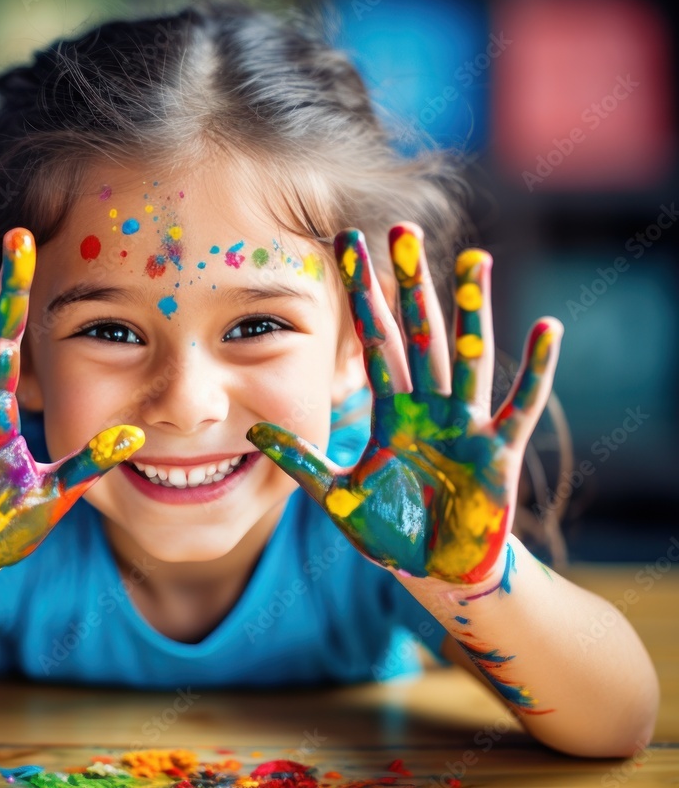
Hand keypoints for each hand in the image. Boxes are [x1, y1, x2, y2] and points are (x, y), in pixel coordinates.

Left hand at [247, 223, 561, 584]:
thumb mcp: (336, 495)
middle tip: (402, 228)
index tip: (348, 248)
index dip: (361, 297)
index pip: (372, 343)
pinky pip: (520, 405)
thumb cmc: (391, 533)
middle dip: (409, 285)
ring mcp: (464, 426)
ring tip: (473, 260)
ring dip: (471, 312)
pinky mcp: (497, 453)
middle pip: (418, 335)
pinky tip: (546, 327)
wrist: (435, 572)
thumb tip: (252, 430)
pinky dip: (535, 370)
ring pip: (468, 357)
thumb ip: (301, 460)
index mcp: (390, 413)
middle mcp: (427, 408)